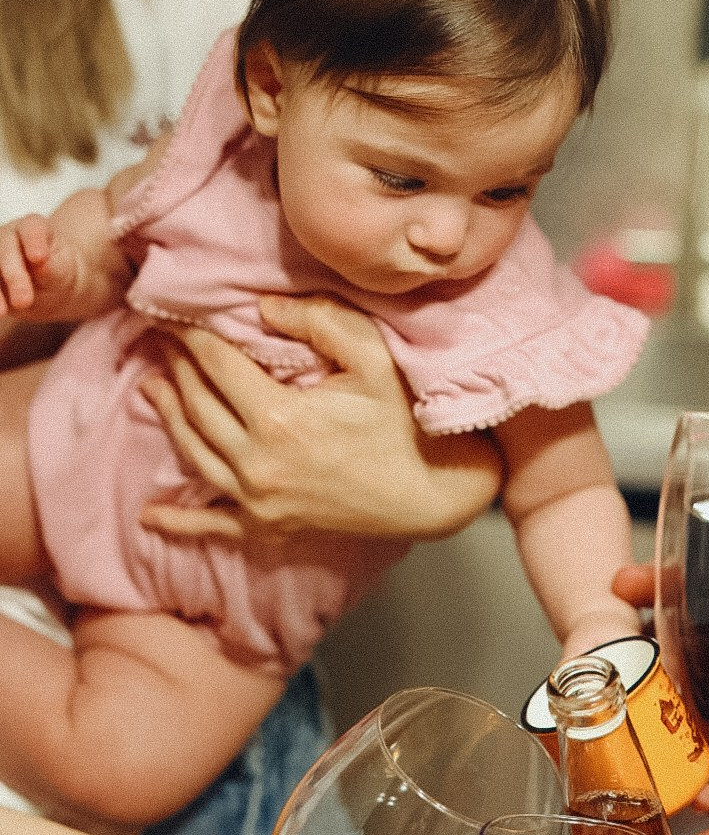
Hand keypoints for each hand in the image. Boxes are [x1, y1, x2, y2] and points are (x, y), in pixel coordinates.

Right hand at [0, 214, 81, 315]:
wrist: (51, 286)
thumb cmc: (60, 273)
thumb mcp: (62, 273)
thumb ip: (51, 268)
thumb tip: (39, 263)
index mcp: (33, 228)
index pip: (32, 228)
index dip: (33, 240)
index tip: (39, 258)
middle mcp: (8, 236)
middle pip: (4, 248)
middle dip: (13, 274)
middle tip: (24, 301)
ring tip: (3, 312)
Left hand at [138, 295, 502, 541]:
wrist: (431, 495)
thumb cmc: (405, 423)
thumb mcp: (373, 358)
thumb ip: (320, 321)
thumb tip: (262, 308)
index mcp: (278, 418)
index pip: (216, 365)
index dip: (192, 335)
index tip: (176, 312)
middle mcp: (257, 464)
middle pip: (197, 406)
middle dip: (178, 367)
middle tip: (163, 338)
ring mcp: (259, 501)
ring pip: (194, 453)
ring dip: (169, 417)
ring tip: (153, 387)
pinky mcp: (269, 526)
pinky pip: (212, 525)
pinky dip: (180, 521)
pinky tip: (151, 515)